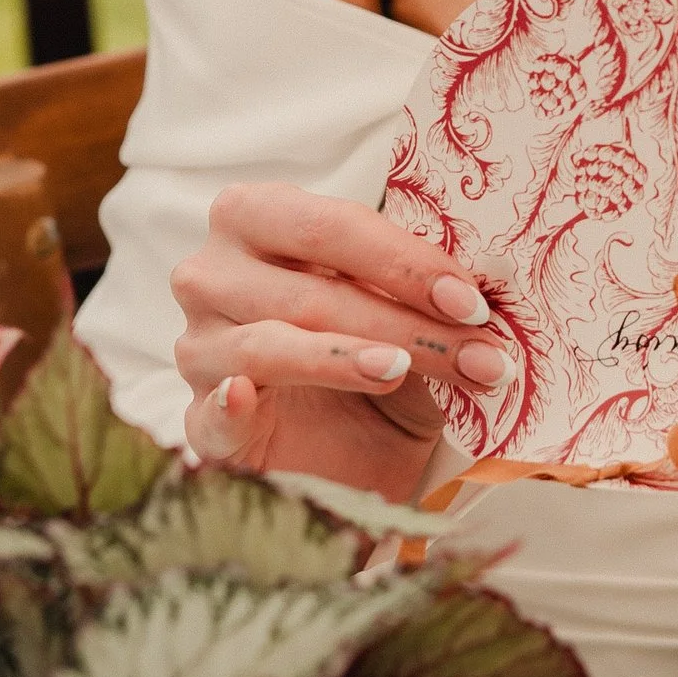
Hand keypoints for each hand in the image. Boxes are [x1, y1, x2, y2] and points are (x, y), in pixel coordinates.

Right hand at [170, 183, 518, 496]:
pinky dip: (232, 401)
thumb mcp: (403, 315)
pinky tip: (249, 396)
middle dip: (405, 323)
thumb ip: (421, 290)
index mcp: (256, 218)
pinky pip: (214, 408)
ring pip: (272, 344)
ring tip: (406, 372)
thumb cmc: (373, 360)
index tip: (470, 301)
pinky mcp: (198, 420)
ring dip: (352, 359)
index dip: (404, 262)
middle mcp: (212, 273)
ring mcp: (198, 347)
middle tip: (478, 354)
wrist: (350, 458)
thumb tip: (480, 289)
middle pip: (312, 291)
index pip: (330, 227)